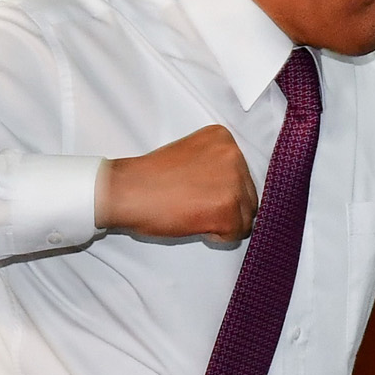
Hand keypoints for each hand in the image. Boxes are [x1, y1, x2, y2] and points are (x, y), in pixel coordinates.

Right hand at [96, 124, 256, 240]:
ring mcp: (233, 181)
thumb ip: (217, 166)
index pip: (243, 175)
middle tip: (195, 206)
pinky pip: (238, 232)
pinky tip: (195, 223)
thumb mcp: (192, 156)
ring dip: (223, 222)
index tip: (199, 191)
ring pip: (246, 215)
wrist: (126, 191)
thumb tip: (235, 188)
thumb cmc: (150, 178)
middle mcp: (233, 155)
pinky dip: (218, 236)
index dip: (222, 190)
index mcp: (223, 139)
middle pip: (249, 195)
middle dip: (226, 207)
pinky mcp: (227, 208)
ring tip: (193, 212)